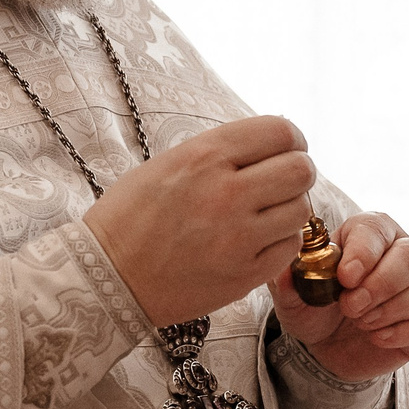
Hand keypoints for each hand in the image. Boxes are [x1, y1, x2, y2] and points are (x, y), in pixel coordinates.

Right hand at [84, 115, 314, 327]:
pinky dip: (281, 242)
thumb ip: (221, 152)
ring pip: (301, 210)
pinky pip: (290, 247)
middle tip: (281, 182)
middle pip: (302, 170)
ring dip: (289, 209)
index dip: (292, 139)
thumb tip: (271, 145)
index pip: (281, 132)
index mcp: (205, 156)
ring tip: (266, 215)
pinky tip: (258, 241)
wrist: (107, 276)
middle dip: (297, 172)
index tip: (287, 150)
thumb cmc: (131, 217)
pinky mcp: (244, 273)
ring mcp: (239, 236)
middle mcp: (227, 192)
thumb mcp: (169, 163)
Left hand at [268, 213, 408, 380]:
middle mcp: (402, 253)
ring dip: (392, 309)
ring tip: (361, 321)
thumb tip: (283, 271)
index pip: (376, 228)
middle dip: (379, 284)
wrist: (324, 345)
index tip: (344, 278)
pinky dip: (401, 333)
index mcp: (369, 233)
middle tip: (350, 306)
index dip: (364, 252)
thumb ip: (287, 280)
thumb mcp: (292, 294)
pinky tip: (375, 336)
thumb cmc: (313, 305)